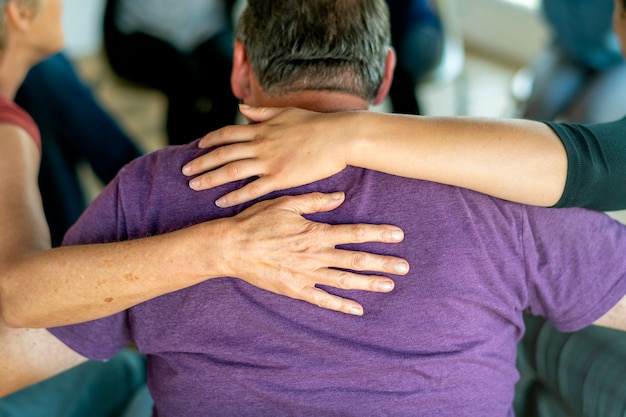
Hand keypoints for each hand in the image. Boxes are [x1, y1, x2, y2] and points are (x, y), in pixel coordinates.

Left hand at [183, 106, 358, 206]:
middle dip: (201, 162)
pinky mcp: (280, 178)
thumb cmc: (316, 124)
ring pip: (231, 171)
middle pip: (222, 153)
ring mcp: (268, 162)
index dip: (210, 141)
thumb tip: (242, 107)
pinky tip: (220, 202)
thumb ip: (262, 112)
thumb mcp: (286, 112)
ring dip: (210, 178)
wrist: (339, 137)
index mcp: (261, 128)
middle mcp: (260, 144)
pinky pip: (251, 189)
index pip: (227, 133)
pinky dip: (233, 195)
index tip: (197, 147)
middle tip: (185, 171)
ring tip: (194, 186)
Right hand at [216, 192, 408, 315]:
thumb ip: (315, 201)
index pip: (354, 233)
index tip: (398, 235)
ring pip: (343, 281)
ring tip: (389, 286)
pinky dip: (340, 305)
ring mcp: (306, 275)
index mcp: (315, 232)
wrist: (230, 248)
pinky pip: (322, 300)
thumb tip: (341, 197)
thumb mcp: (285, 203)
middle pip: (356, 260)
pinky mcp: (295, 290)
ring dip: (368, 283)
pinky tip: (357, 309)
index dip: (378, 234)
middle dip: (382, 263)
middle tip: (405, 267)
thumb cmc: (256, 222)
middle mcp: (315, 255)